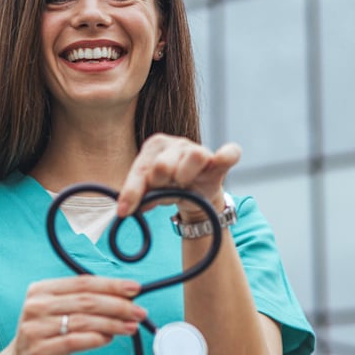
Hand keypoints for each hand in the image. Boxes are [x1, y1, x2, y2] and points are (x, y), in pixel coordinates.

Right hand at [6, 276, 146, 354]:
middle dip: (118, 305)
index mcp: (41, 289)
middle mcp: (36, 306)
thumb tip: (123, 298)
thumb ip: (83, 302)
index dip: (111, 285)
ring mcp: (36, 328)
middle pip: (86, 301)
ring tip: (130, 327)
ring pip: (83, 321)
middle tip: (138, 311)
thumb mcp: (58, 311)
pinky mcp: (39, 349)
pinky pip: (74, 341)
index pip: (83, 282)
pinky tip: (109, 339)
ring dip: (112, 324)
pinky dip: (95, 339)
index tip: (134, 289)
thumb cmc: (45, 335)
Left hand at [117, 134, 241, 219]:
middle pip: (163, 164)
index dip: (132, 192)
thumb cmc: (167, 187)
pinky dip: (226, 155)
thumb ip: (138, 196)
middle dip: (160, 183)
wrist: (194, 194)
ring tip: (183, 185)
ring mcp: (199, 150)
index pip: (141, 169)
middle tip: (165, 190)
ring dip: (185, 176)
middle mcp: (176, 144)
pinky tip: (220, 160)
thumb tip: (126, 210)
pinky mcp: (220, 160)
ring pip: (194, 156)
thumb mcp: (149, 192)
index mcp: (154, 146)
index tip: (125, 211)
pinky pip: (228, 153)